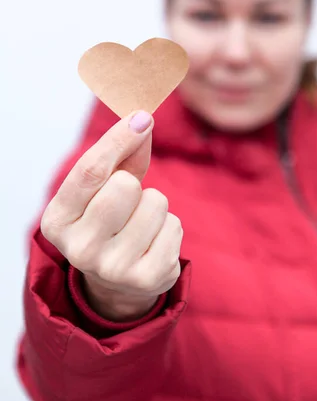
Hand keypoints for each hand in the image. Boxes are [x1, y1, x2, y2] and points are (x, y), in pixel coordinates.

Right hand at [40, 110, 182, 320]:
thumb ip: (119, 154)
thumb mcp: (101, 189)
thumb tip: (142, 119)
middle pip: (126, 185)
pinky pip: (175, 225)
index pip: (90, 170)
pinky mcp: (149, 278)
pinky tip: (153, 243)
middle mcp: (80, 250)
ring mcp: (114, 269)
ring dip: (154, 206)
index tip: (141, 117)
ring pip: (156, 202)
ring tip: (140, 226)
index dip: (118, 139)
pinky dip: (169, 227)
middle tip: (127, 204)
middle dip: (134, 184)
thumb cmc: (108, 222)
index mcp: (57, 221)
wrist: (117, 283)